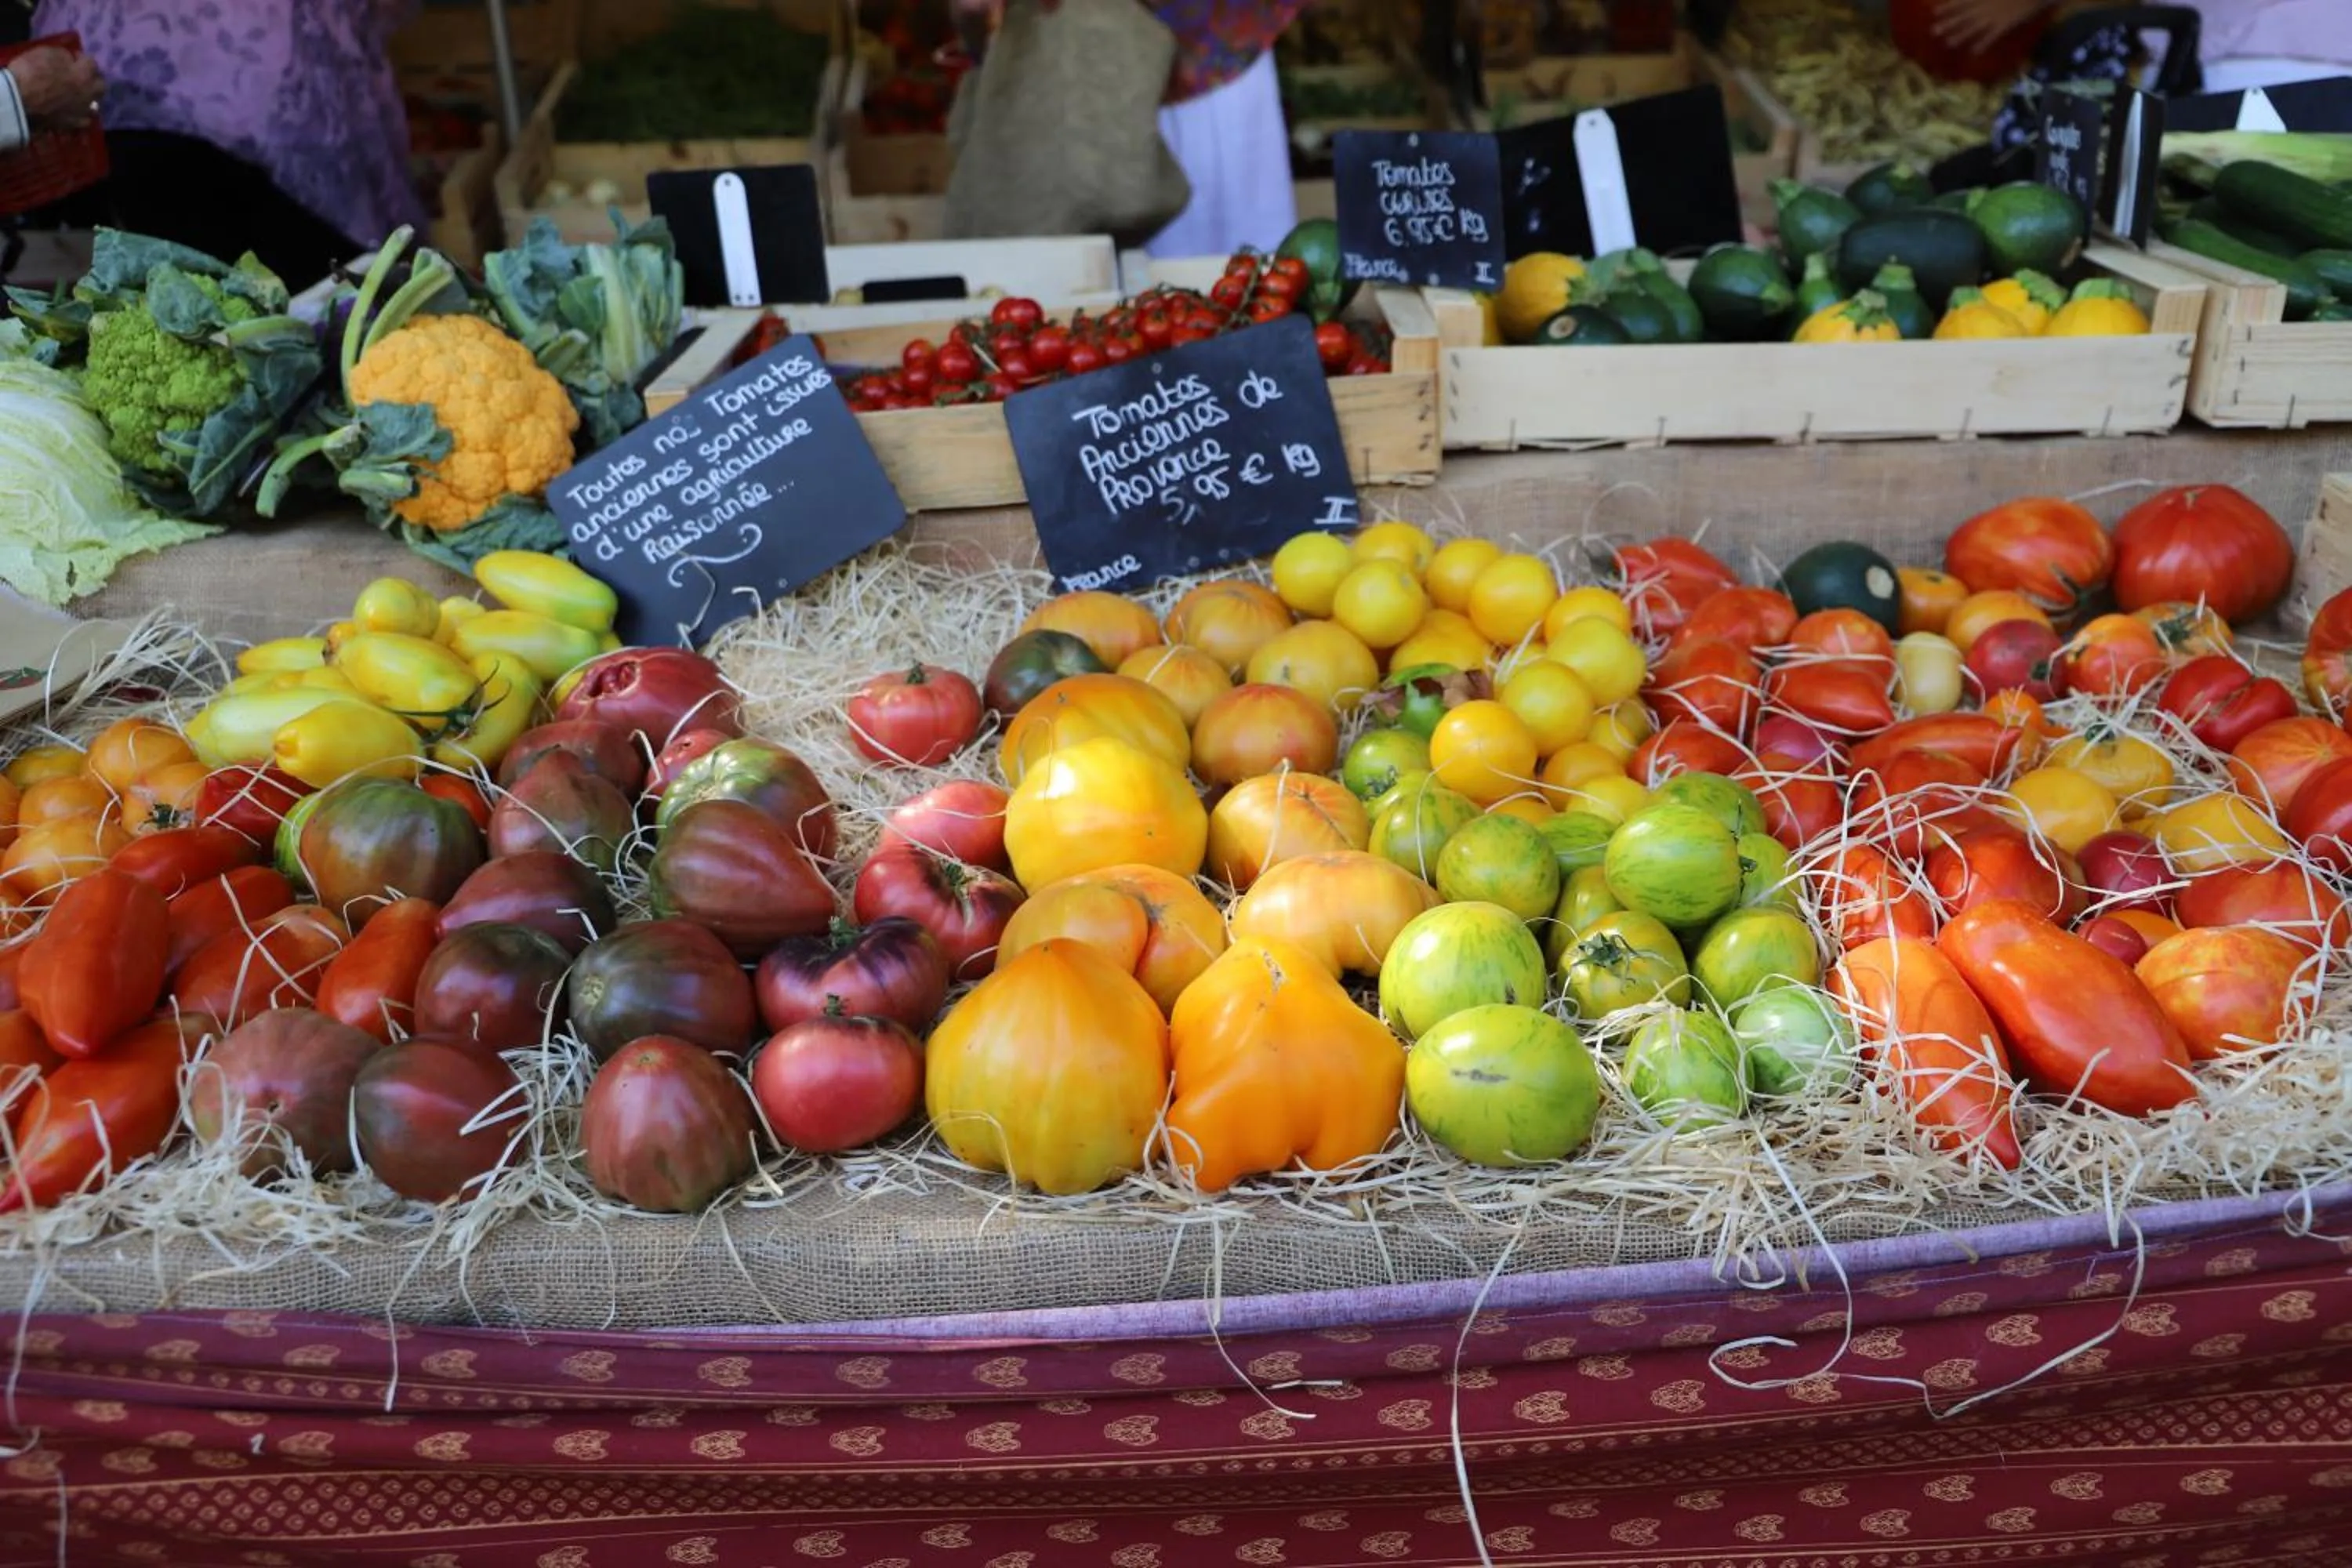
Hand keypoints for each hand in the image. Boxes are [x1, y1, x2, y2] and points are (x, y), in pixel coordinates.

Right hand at [7, 47, 103, 127]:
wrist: (19, 100)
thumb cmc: (30, 73)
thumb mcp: (45, 53)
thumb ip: (62, 55)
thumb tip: (70, 59)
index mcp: (83, 73)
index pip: (92, 62)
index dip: (82, 58)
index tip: (74, 57)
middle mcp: (89, 92)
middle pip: (101, 84)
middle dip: (93, 78)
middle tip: (81, 76)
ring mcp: (83, 109)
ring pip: (96, 104)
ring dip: (90, 97)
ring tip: (80, 95)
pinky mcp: (74, 124)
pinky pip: (85, 120)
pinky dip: (82, 115)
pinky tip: (76, 112)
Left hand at [1932, 0, 2050, 51]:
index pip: (1961, 2)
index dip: (1947, 7)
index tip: (1934, 12)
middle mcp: (1985, 7)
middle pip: (1963, 17)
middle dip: (1948, 24)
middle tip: (1934, 31)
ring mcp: (1994, 17)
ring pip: (1974, 28)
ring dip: (1961, 36)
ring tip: (1949, 43)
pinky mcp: (2004, 25)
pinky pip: (1991, 37)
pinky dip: (1983, 45)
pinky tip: (1974, 53)